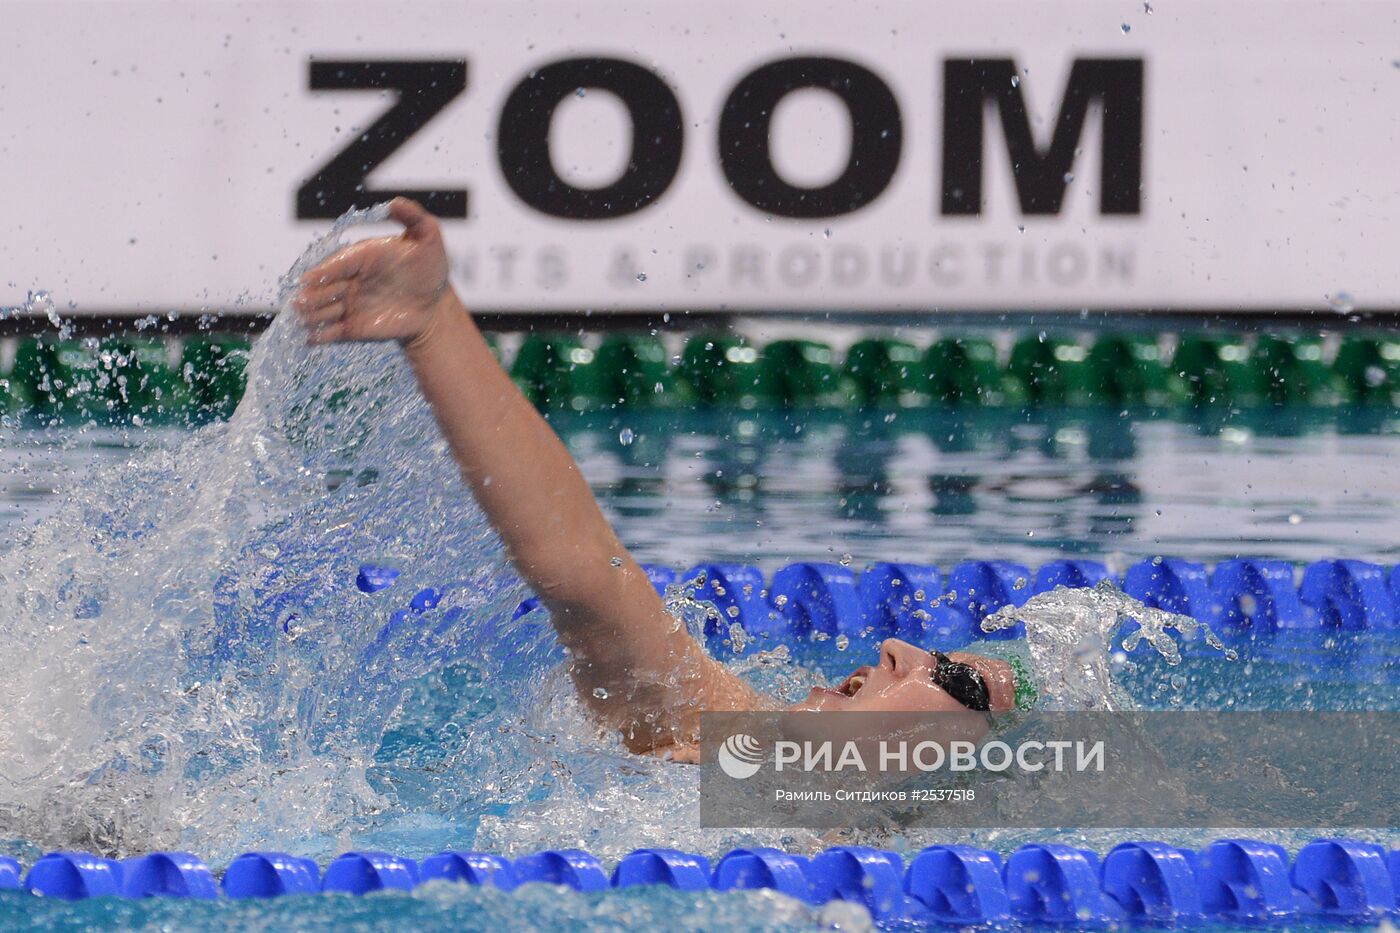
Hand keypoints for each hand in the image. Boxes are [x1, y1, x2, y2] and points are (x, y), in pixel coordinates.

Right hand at [293, 198, 452, 346]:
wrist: (435, 302)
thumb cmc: (430, 266)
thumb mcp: (429, 238)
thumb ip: (413, 218)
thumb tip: (395, 203)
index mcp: (361, 256)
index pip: (339, 263)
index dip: (325, 271)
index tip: (309, 278)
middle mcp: (349, 280)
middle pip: (323, 288)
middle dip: (311, 295)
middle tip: (301, 302)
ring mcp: (348, 304)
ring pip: (322, 310)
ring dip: (311, 315)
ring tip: (304, 320)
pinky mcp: (352, 327)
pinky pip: (331, 333)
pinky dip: (319, 337)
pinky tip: (310, 340)